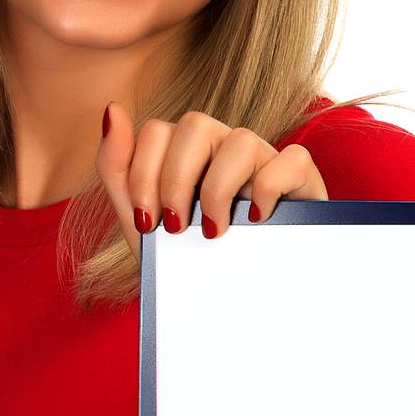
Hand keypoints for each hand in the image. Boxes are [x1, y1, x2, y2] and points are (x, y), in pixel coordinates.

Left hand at [96, 103, 326, 252]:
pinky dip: (269, 187)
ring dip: (217, 188)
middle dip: (175, 180)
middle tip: (174, 227)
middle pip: (195, 124)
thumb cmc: (192, 260)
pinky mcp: (301, 181)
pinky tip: (255, 219)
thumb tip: (113, 108)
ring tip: (214, 231)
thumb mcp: (145, 224)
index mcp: (188, 152)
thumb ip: (118, 170)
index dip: (143, 173)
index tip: (149, 223)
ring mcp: (264, 160)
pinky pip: (292, 159)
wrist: (235, 306)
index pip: (158, 130)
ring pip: (241, 138)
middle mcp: (225, 147)